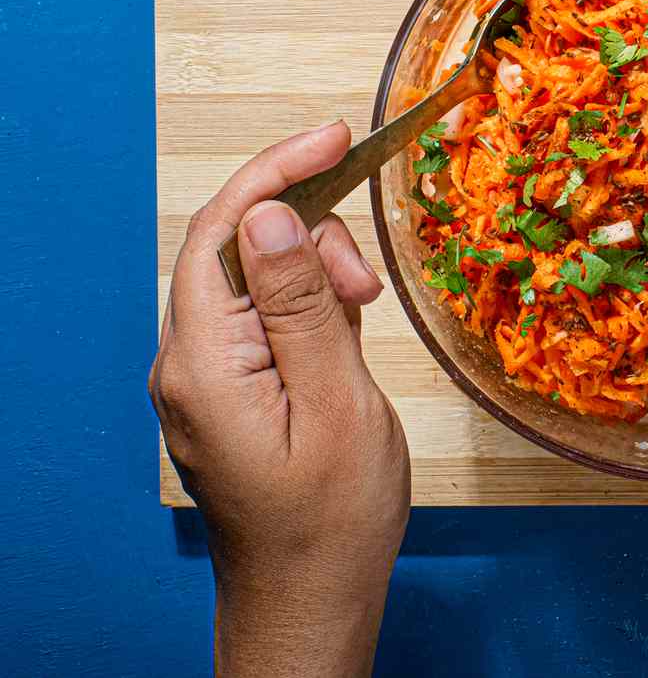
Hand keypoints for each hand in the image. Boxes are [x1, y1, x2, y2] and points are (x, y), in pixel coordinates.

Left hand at [149, 122, 410, 677]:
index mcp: (203, 362)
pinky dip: (310, 301)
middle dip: (311, 232)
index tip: (339, 134)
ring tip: (366, 314)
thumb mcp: (336, 401)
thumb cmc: (332, 519)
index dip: (280, 169)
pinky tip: (346, 326)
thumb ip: (300, 303)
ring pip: (254, 277)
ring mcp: (205, 376)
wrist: (310, 601)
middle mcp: (187, 361)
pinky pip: (264, 314)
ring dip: (316, 270)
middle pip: (236, 245)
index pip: (224, 229)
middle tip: (371, 283)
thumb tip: (269, 212)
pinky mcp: (230, 388)